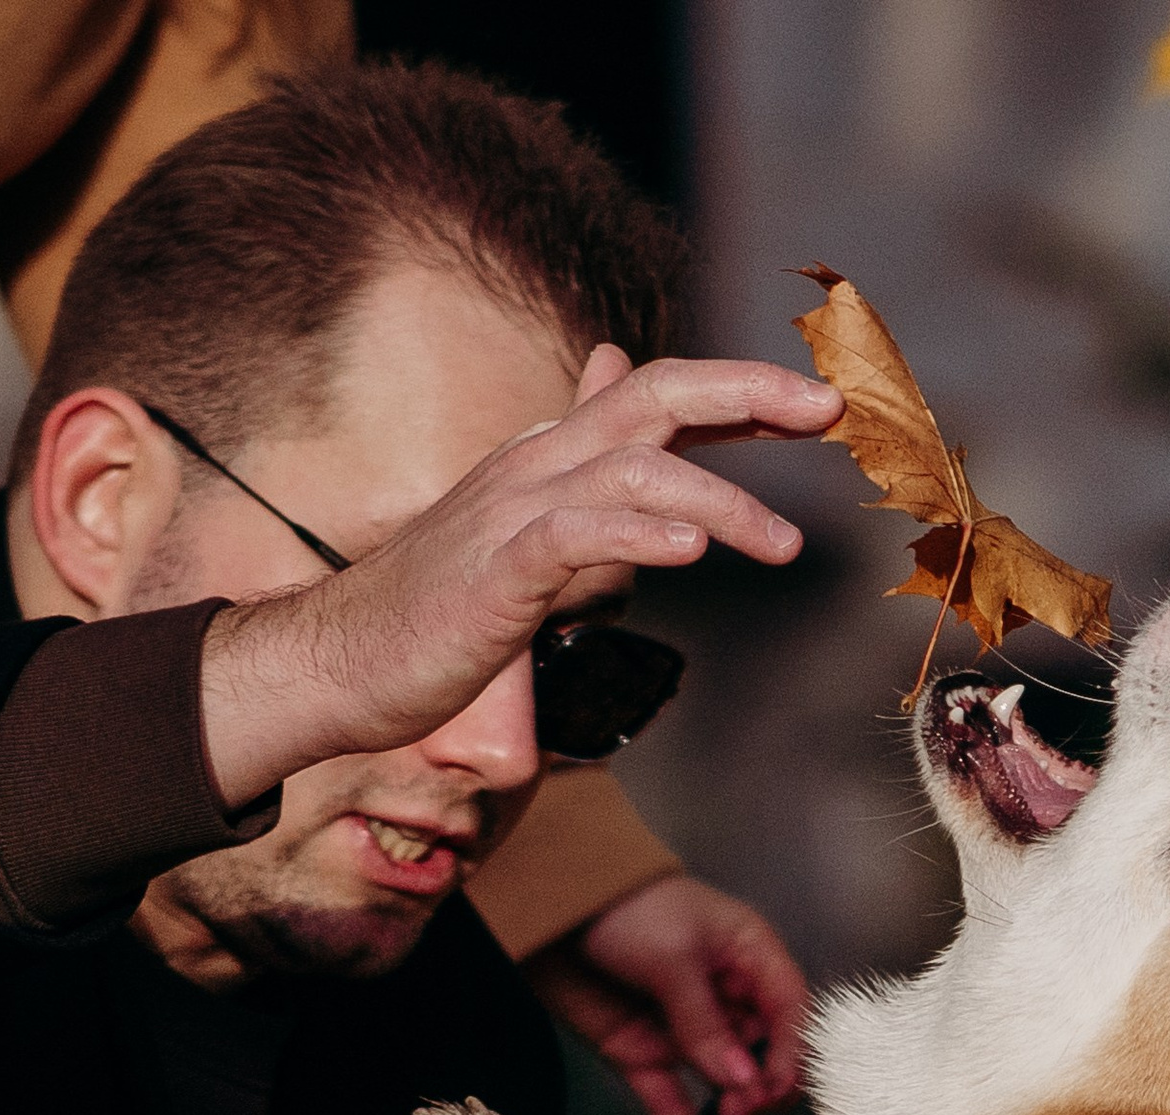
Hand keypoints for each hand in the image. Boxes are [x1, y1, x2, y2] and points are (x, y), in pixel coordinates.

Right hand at [199, 347, 841, 807]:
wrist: (341, 664)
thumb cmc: (436, 621)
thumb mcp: (528, 551)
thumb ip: (587, 503)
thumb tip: (633, 455)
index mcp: (549, 461)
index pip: (654, 400)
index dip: (736, 394)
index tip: (815, 407)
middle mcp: (535, 467)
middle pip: (654, 398)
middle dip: (747, 397)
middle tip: (829, 413)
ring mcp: (513, 513)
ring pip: (636, 471)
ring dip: (722, 501)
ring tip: (784, 543)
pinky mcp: (496, 571)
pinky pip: (581, 535)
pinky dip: (643, 538)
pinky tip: (694, 555)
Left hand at [527, 873, 809, 1114]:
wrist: (544, 905)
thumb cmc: (619, 903)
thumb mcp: (671, 956)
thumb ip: (705, 1022)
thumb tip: (740, 1079)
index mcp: (747, 956)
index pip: (790, 1011)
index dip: (792, 1051)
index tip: (777, 1085)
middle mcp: (724, 996)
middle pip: (765, 1054)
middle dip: (764, 1085)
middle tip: (746, 1105)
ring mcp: (686, 1027)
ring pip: (725, 1082)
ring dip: (732, 1107)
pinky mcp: (645, 1051)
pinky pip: (670, 1096)